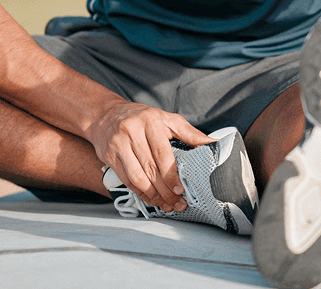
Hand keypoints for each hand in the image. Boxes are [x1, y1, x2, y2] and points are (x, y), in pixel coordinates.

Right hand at [87, 100, 212, 212]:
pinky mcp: (109, 156)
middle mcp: (132, 131)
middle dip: (165, 191)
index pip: (162, 153)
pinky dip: (140, 193)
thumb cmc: (142, 117)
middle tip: (178, 204)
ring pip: (137, 177)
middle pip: (150, 168)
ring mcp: (118, 144)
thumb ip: (190, 133)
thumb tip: (214, 144)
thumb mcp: (167, 119)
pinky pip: (126, 180)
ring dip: (153, 196)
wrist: (106, 114)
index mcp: (150, 121)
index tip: (181, 190)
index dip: (171, 175)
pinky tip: (152, 199)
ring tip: (166, 205)